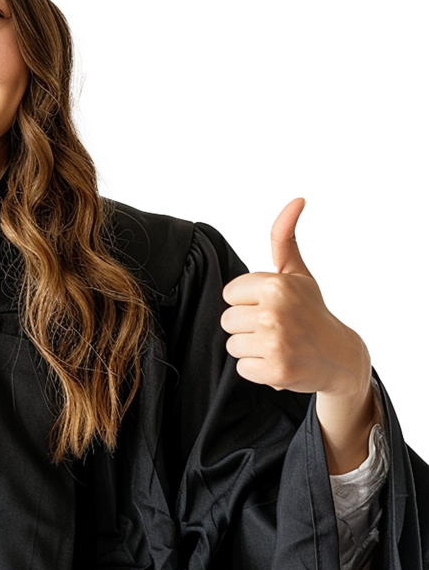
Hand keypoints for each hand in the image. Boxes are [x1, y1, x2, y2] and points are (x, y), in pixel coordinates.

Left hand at [220, 198, 370, 398]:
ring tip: (277, 344)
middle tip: (276, 328)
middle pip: (227, 320)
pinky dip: (258, 370)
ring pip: (233, 345)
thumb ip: (285, 237)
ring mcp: (275, 342)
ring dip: (252, 348)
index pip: (229, 295)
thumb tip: (297, 199)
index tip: (271, 306)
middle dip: (247, 326)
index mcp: (275, 285)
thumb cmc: (311, 311)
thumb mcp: (297, 273)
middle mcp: (275, 311)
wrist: (341, 358)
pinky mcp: (276, 370)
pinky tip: (280, 362)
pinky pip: (242, 368)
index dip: (247, 302)